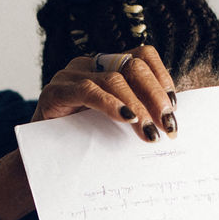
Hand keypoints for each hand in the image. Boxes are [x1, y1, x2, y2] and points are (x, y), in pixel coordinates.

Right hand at [32, 46, 177, 142]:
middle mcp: (89, 64)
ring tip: (150, 134)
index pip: (142, 56)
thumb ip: (139, 114)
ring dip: (138, 107)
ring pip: (114, 79)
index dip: (162, 78)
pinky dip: (110, 104)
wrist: (43, 163)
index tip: (175, 108)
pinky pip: (87, 90)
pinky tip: (126, 119)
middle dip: (156, 96)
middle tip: (169, 126)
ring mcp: (70, 75)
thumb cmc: (83, 143)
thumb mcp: (116, 124)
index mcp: (107, 66)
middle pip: (133, 66)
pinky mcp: (55, 91)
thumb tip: (173, 120)